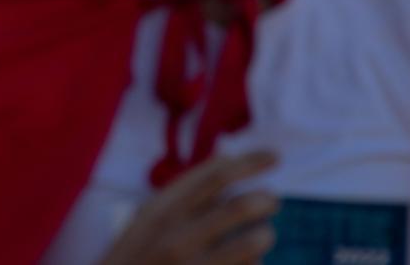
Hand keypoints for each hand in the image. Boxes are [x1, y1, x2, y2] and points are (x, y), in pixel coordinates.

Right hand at [98, 151, 279, 264]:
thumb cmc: (135, 256)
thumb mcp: (148, 218)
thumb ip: (184, 193)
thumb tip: (229, 159)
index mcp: (160, 210)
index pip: (215, 175)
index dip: (250, 162)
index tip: (274, 155)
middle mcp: (178, 237)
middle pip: (242, 206)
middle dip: (266, 199)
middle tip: (271, 200)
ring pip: (253, 242)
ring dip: (265, 234)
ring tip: (262, 233)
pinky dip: (254, 263)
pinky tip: (245, 261)